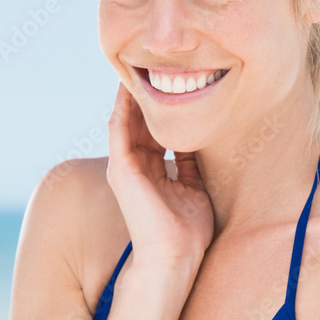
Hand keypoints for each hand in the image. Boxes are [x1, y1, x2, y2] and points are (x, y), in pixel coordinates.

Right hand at [106, 82, 213, 279]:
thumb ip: (191, 163)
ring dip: (131, 93)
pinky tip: (127, 85)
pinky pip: (118, 128)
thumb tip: (201, 138)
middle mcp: (136, 166)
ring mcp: (125, 166)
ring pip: (126, 119)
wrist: (175, 256)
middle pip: (140, 121)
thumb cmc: (188, 231)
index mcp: (153, 170)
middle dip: (146, 94)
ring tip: (137, 65)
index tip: (172, 82)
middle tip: (153, 63)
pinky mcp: (121, 167)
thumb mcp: (195, 187)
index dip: (162, 107)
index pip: (155, 131)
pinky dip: (123, 106)